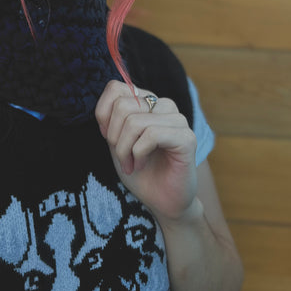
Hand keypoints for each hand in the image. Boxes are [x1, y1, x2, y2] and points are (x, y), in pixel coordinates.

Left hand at [95, 80, 197, 225]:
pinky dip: (138, 154)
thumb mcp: (117, 142)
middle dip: (114, 137)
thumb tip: (105, 106)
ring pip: (134, 122)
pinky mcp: (186, 137)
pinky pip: (151, 135)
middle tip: (122, 158)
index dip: (103, 114)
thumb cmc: (141, 172)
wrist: (163, 202)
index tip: (108, 139)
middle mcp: (163, 105)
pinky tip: (141, 165)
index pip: (115, 88)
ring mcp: (177, 119)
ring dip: (125, 150)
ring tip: (131, 164)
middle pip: (122, 106)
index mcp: (147, 102)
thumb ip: (111, 121)